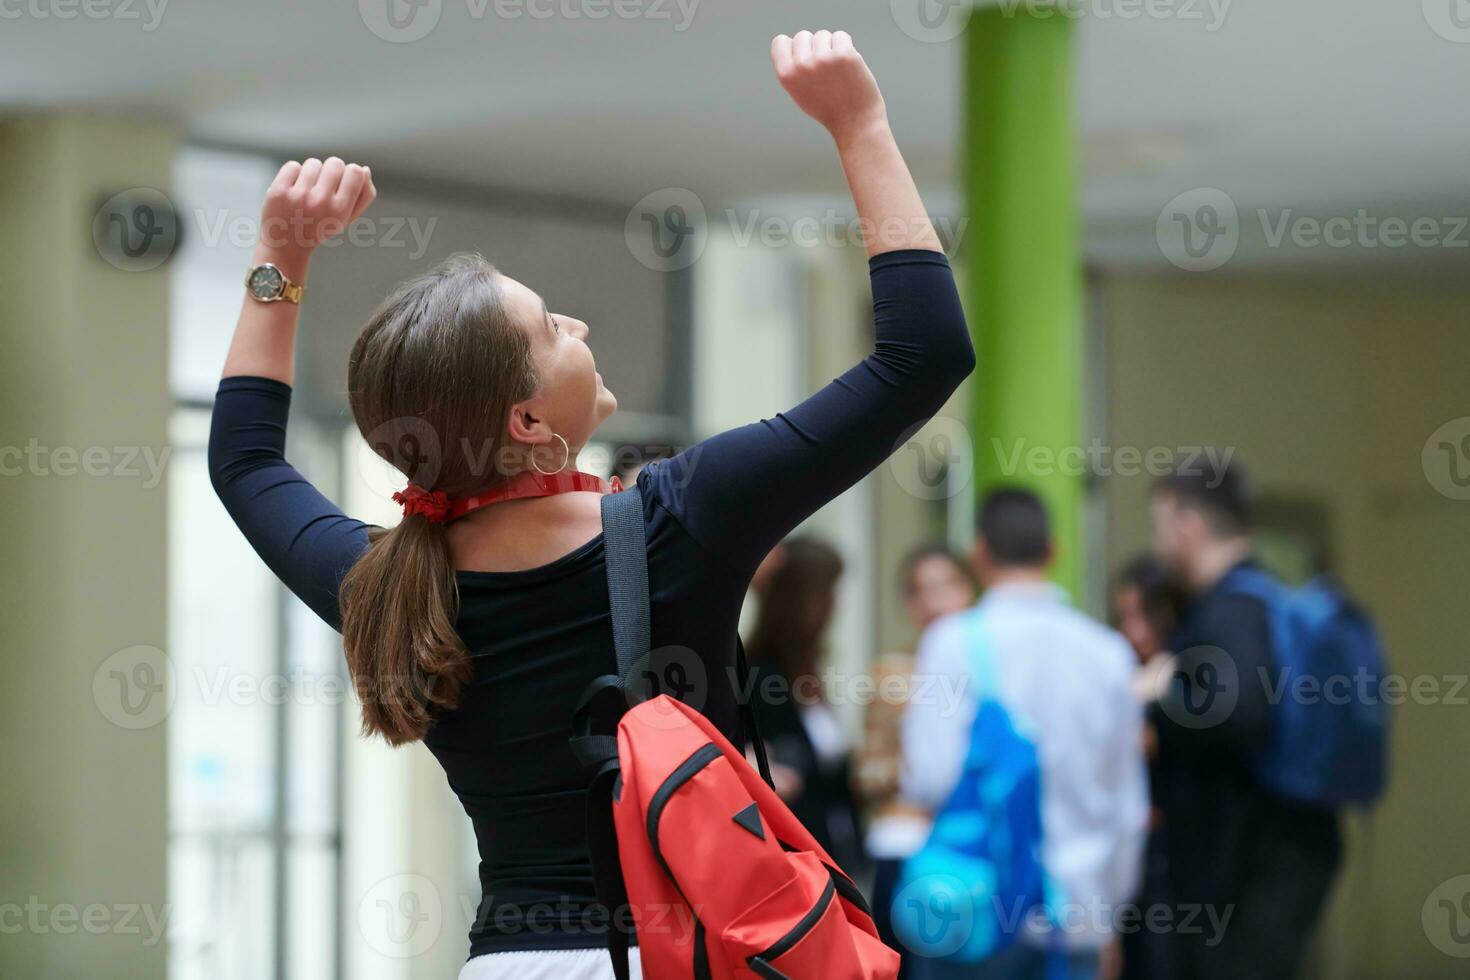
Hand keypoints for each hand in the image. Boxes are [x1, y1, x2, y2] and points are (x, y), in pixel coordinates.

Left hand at [255, 157, 376, 274]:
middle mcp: (320, 201)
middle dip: (332, 171)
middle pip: (335, 163)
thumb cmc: (320, 228)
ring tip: (308, 190)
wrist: (287, 245)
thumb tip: (365, 169)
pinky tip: (294, 188)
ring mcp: (298, 196)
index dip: (351, 173)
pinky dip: (294, 174)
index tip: (344, 183)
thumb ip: (364, 197)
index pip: (355, 171)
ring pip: (313, 163)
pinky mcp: (279, 191)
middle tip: (325, 186)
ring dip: (312, 173)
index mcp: (340, 210)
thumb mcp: (347, 219)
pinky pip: (293, 165)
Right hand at [770, 30, 886, 142]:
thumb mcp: (799, 91)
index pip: (780, 41)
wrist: (855, 122)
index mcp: (786, 74)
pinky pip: (841, 36)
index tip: (805, 60)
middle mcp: (802, 65)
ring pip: (823, 35)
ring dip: (831, 47)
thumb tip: (793, 42)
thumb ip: (793, 67)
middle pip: (802, 35)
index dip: (793, 48)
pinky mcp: (844, 54)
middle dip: (814, 47)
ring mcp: (823, 58)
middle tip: (825, 71)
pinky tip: (848, 66)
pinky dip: (847, 47)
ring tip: (837, 71)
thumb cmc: (828, 108)